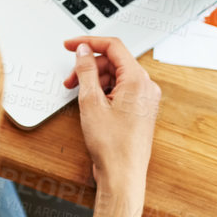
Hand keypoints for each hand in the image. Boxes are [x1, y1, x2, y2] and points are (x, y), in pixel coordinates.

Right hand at [62, 36, 161, 193]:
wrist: (123, 175)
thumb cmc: (111, 145)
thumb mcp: (91, 101)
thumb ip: (86, 70)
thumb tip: (83, 50)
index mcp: (138, 80)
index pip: (113, 46)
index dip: (88, 42)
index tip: (70, 44)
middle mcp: (146, 87)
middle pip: (113, 62)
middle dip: (89, 67)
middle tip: (70, 79)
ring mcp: (144, 100)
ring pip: (115, 76)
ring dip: (94, 80)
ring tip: (77, 94)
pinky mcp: (140, 111)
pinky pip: (120, 90)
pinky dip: (103, 91)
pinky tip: (90, 103)